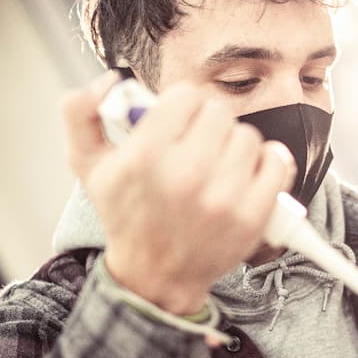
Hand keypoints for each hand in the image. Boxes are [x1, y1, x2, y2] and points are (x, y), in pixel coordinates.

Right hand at [60, 72, 295, 314]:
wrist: (154, 276)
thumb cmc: (126, 214)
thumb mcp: (88, 165)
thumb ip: (79, 113)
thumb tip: (108, 81)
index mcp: (146, 155)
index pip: (188, 95)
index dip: (182, 107)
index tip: (177, 125)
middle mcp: (186, 175)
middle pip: (220, 113)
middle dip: (208, 126)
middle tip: (196, 147)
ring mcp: (224, 198)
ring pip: (248, 137)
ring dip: (235, 147)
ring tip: (216, 167)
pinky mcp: (253, 216)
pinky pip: (277, 162)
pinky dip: (268, 163)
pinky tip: (246, 174)